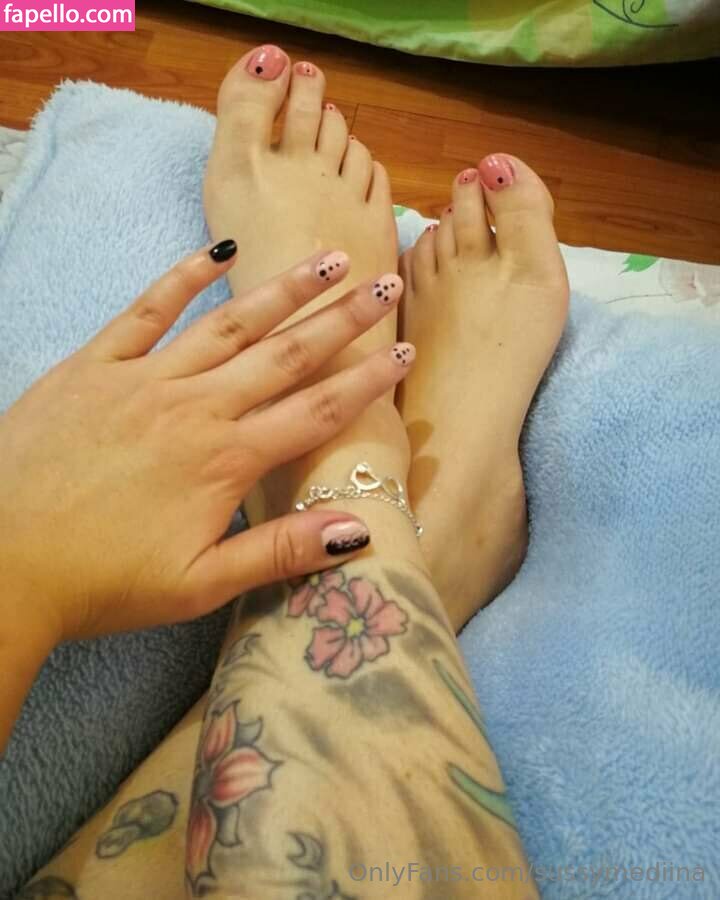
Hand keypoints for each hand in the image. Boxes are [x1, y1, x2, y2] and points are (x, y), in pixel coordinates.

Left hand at [0, 241, 411, 641]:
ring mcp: (143, 380)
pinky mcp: (94, 367)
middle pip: (284, 355)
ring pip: (228, 324)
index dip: (366, 380)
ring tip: (325, 258)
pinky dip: (181, 280)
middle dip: (341, 319)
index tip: (402, 350)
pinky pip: (145, 313)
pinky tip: (215, 256)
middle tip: (383, 282)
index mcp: (225, 460)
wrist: (1, 562)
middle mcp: (194, 407)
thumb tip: (356, 528)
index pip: (316, 411)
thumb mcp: (199, 584)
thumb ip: (278, 552)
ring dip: (282, 291)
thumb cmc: (103, 582)